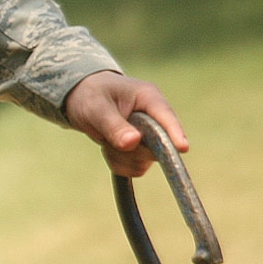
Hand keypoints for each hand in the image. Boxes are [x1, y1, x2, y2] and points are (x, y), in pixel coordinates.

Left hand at [63, 70, 188, 177]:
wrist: (79, 99)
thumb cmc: (89, 95)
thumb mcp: (96, 107)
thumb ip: (113, 125)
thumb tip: (132, 143)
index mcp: (148, 97)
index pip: (167, 117)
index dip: (175, 133)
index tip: (182, 148)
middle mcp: (155, 118)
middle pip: (158, 146)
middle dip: (132, 148)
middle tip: (108, 136)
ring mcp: (150, 137)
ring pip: (145, 160)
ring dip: (121, 156)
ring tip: (105, 137)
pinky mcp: (142, 151)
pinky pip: (135, 168)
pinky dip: (118, 162)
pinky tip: (107, 146)